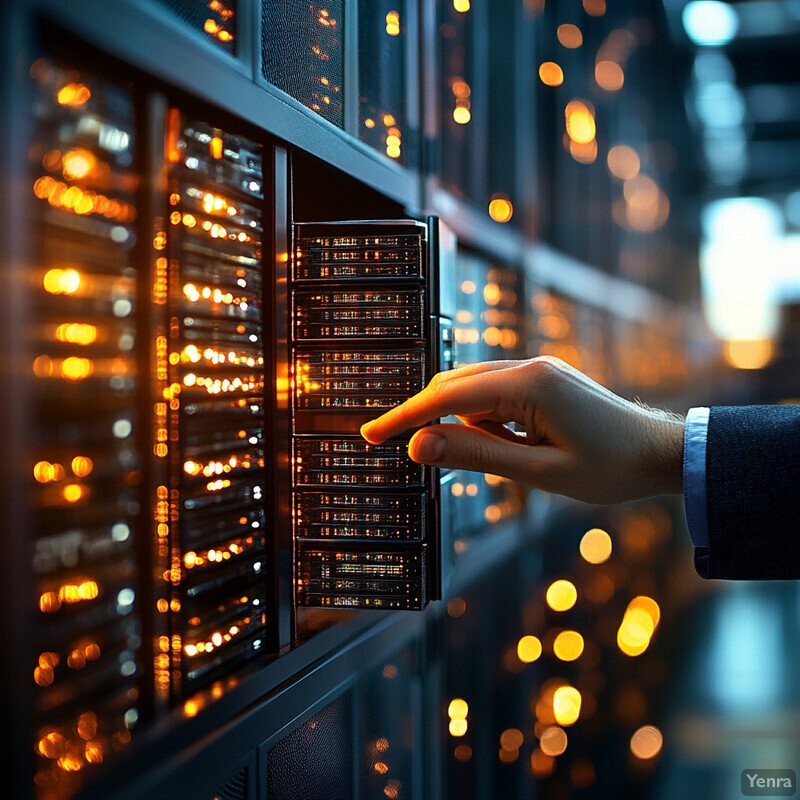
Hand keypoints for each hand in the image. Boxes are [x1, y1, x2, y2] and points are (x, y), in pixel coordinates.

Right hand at [360, 357, 683, 503]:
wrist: (664, 453)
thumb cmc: (611, 468)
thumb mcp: (540, 472)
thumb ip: (477, 455)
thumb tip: (421, 445)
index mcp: (530, 385)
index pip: (449, 397)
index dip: (406, 417)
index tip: (371, 434)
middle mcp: (531, 367)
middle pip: (455, 384)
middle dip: (422, 414)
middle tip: (388, 441)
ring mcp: (539, 370)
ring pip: (474, 389)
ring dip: (457, 420)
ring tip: (480, 458)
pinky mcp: (544, 380)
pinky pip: (496, 394)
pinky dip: (482, 418)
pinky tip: (500, 445)